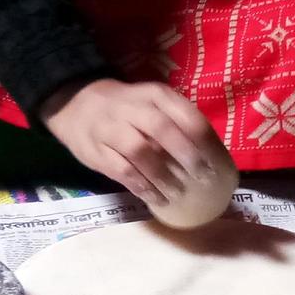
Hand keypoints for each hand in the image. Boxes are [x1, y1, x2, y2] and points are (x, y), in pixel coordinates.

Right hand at [41, 79, 228, 205]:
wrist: (76, 104)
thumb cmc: (129, 110)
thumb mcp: (154, 104)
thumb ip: (178, 123)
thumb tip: (213, 157)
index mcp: (155, 95)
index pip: (186, 115)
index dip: (205, 141)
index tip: (218, 163)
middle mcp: (133, 108)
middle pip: (163, 129)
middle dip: (186, 155)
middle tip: (203, 178)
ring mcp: (111, 128)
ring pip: (139, 152)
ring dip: (162, 176)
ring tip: (178, 194)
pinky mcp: (96, 151)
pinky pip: (121, 171)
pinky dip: (141, 187)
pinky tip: (155, 198)